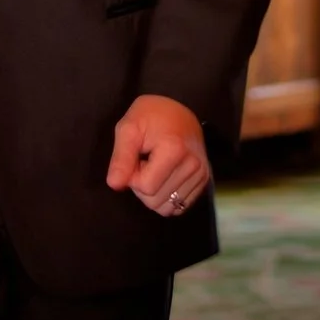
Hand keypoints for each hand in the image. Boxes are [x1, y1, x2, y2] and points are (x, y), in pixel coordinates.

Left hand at [105, 94, 210, 215]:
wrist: (178, 111)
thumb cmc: (150, 116)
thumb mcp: (128, 128)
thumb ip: (121, 158)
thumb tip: (115, 185)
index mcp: (174, 150)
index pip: (145, 187)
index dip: (132, 175)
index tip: (136, 157)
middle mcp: (193, 166)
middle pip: (154, 201)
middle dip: (142, 186)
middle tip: (145, 161)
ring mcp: (201, 175)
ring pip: (166, 208)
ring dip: (154, 193)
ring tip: (156, 168)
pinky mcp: (204, 182)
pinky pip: (178, 207)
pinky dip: (167, 197)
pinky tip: (165, 177)